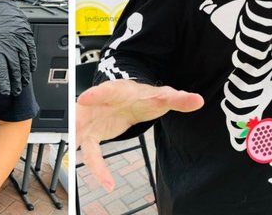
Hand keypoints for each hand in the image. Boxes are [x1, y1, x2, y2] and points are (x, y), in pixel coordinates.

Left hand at [0, 0, 36, 95]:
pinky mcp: (26, 31)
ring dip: (25, 73)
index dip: (5, 83)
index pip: (2, 70)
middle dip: (16, 82)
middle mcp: (9, 43)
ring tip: (24, 82)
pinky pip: (31, 49)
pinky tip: (31, 67)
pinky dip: (32, 60)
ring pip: (25, 60)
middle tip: (16, 91)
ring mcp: (19, 37)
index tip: (6, 91)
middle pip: (15, 68)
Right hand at [77, 79, 202, 190]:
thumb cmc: (143, 97)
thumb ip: (178, 99)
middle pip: (83, 111)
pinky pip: (90, 152)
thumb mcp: (162, 96)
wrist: (130, 100)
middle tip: (72, 135)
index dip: (95, 94)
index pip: (105, 89)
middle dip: (76, 122)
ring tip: (83, 161)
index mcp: (117, 90)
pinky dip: (96, 167)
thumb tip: (198, 100)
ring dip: (77, 145)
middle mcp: (99, 103)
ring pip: (80, 132)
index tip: (85, 98)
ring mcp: (92, 118)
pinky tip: (106, 182)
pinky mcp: (93, 135)